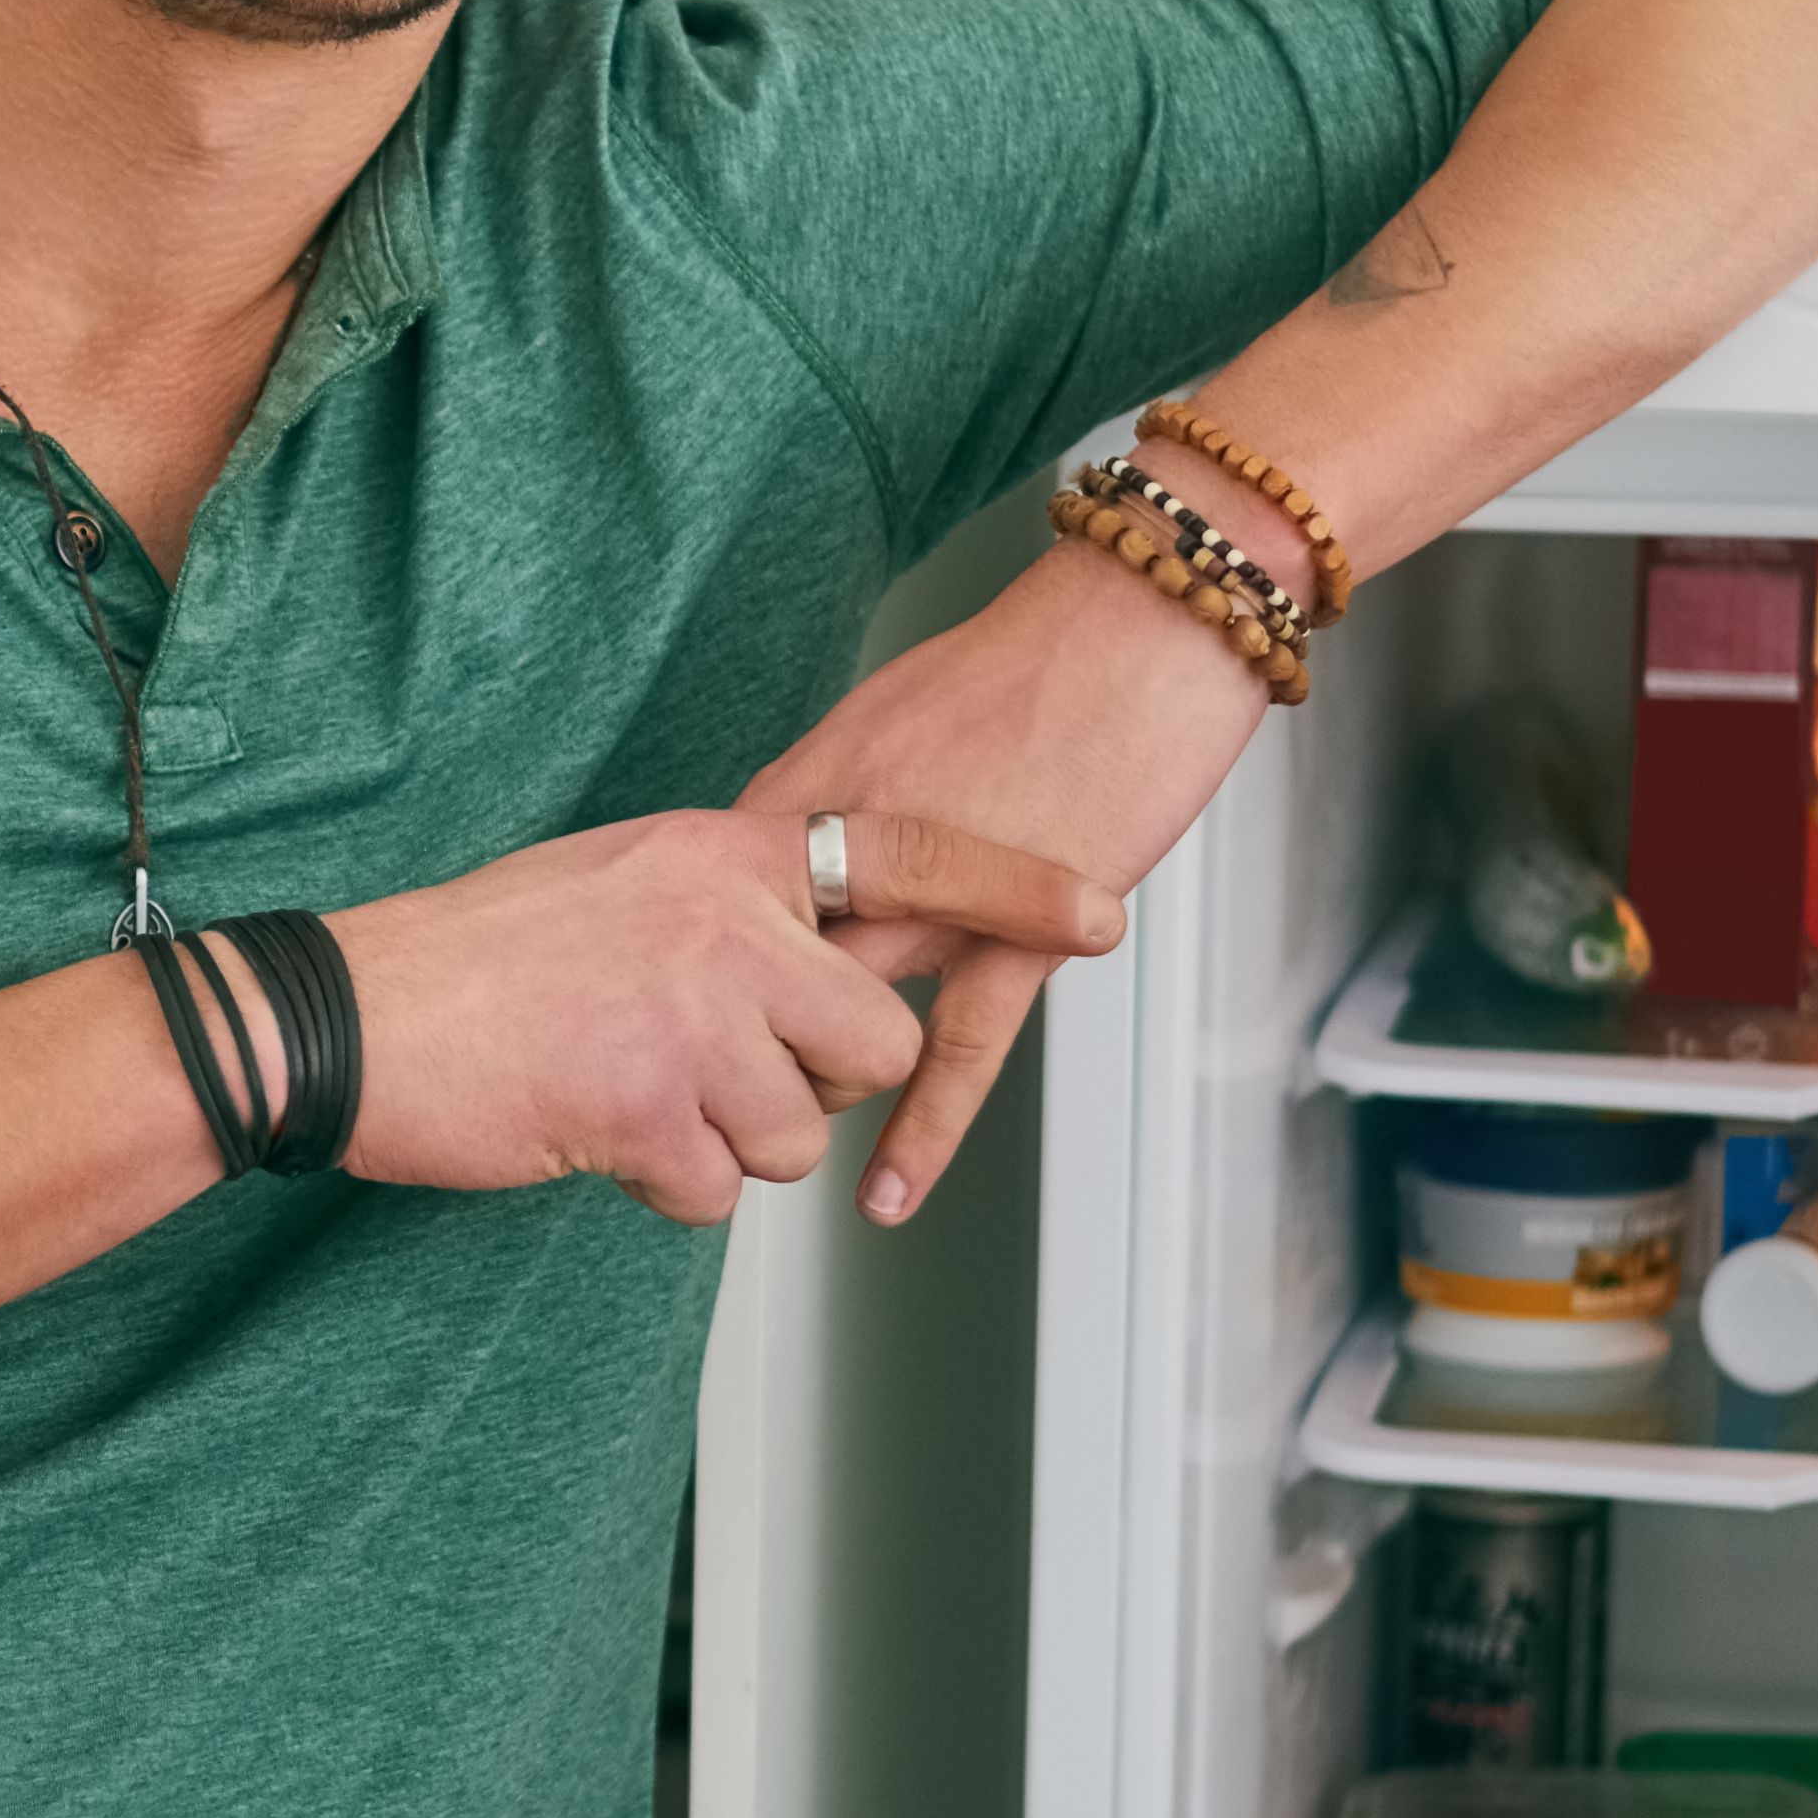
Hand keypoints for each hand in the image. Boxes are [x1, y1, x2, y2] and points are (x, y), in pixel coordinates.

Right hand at [330, 806, 1122, 1226]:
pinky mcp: (646, 1107)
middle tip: (714, 1074)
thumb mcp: (621, 885)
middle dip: (815, 1086)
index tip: (1100, 917)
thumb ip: (727, 911)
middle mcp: (723, 920)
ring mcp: (689, 1014)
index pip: (904, 850)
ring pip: (797, 1133)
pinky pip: (715, 1190)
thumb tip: (818, 965)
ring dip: (723, 1143)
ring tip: (624, 1094)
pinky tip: (587, 1128)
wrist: (354, 1019)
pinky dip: (658, 1185)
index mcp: (721, 852)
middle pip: (875, 1042)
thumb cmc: (477, 963)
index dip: (1012, 887)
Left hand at [744, 539, 1273, 1225]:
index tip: (672, 1012)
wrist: (1145, 621)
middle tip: (708, 1089)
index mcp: (818, 786)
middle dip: (730, 1037)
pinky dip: (918, 1132)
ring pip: (836, 1017)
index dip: (695, 968)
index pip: (720, 904)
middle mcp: (854, 844)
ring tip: (775, 1141)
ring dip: (809, 1080)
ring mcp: (931, 891)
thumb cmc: (1039, 659)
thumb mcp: (901, 712)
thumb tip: (803, 847)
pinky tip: (884, 1196)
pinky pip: (956, 1051)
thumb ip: (842, 794)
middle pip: (757, 974)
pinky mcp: (1015, 929)